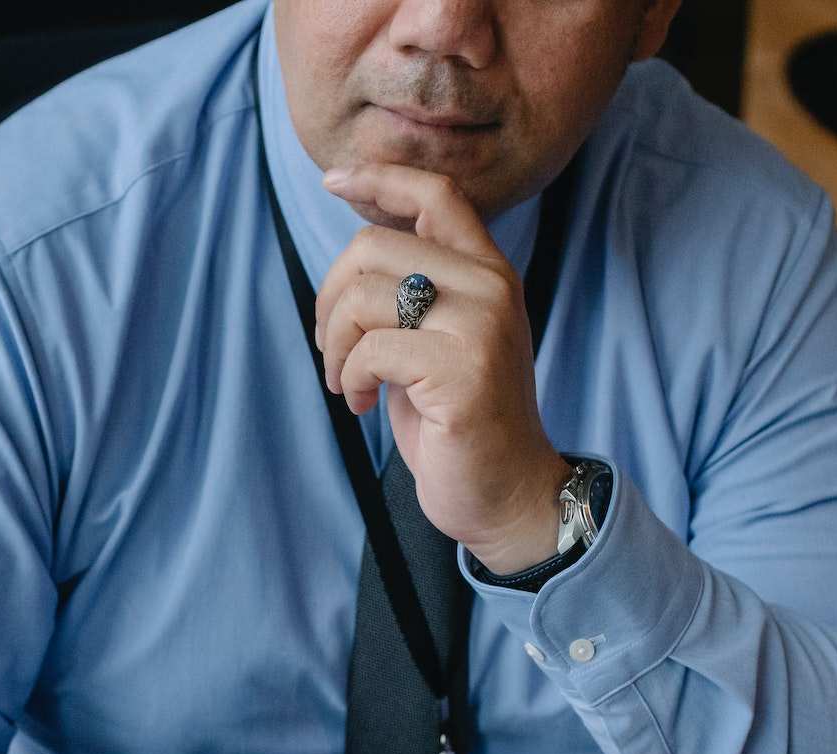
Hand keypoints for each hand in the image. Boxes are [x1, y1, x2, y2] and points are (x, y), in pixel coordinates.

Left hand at [314, 164, 569, 574]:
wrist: (507, 493)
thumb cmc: (458, 420)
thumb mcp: (437, 340)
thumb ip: (412, 290)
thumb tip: (355, 242)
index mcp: (488, 272)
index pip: (437, 195)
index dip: (379, 177)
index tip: (332, 180)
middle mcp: (491, 287)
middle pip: (372, 246)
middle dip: (329, 299)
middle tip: (332, 349)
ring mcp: (480, 326)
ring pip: (363, 296)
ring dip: (334, 345)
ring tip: (345, 382)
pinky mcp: (461, 370)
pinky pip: (370, 350)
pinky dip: (347, 379)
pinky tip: (359, 405)